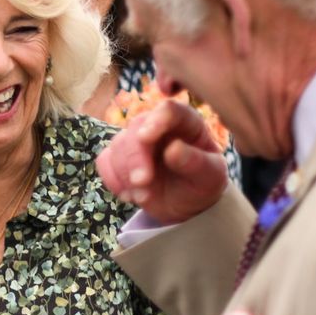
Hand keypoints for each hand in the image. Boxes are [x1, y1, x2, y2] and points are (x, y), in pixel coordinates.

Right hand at [96, 99, 227, 224]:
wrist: (186, 204)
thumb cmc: (202, 184)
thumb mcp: (210, 177)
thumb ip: (196, 162)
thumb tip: (173, 149)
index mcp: (186, 122)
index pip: (169, 110)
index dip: (156, 121)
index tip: (145, 138)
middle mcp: (157, 125)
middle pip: (136, 129)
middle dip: (135, 157)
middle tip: (142, 182)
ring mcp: (135, 140)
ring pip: (117, 145)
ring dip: (125, 173)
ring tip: (144, 196)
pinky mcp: (118, 157)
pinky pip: (105, 162)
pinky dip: (114, 180)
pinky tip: (130, 195)